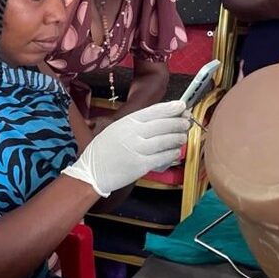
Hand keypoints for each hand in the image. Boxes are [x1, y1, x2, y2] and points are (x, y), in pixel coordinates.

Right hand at [62, 100, 189, 195]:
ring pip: (166, 141)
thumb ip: (136, 124)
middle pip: (163, 125)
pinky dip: (172, 154)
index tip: (182, 106)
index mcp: (127, 122)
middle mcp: (133, 133)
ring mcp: (138, 149)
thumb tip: (159, 119)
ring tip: (183, 136)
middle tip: (186, 122)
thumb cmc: (104, 150)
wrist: (92, 171)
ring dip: (178, 138)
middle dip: (179, 123)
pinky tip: (176, 152)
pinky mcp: (141, 165)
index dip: (171, 108)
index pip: (154, 111)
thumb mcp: (116, 129)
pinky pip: (162, 157)